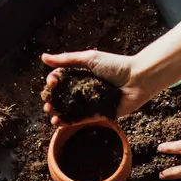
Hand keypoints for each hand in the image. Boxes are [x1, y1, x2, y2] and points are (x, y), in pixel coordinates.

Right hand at [40, 51, 156, 125]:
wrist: (137, 79)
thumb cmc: (116, 66)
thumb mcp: (90, 59)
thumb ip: (67, 59)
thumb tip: (43, 57)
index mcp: (81, 74)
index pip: (61, 79)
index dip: (53, 82)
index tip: (52, 82)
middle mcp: (84, 89)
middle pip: (63, 96)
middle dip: (52, 99)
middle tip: (47, 102)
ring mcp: (91, 102)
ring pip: (70, 109)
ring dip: (57, 112)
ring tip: (50, 114)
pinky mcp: (99, 114)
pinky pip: (81, 119)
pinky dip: (69, 122)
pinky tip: (58, 123)